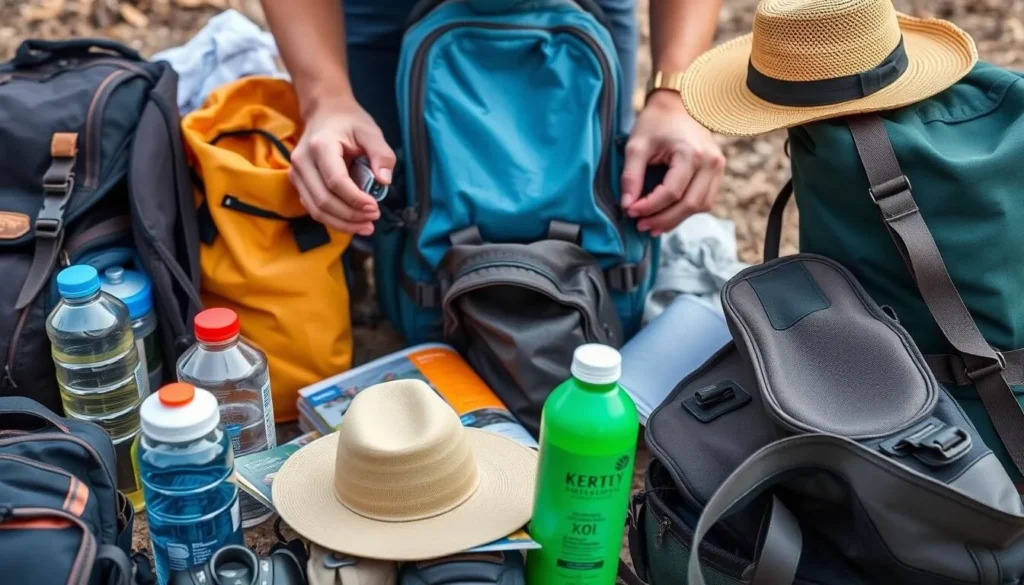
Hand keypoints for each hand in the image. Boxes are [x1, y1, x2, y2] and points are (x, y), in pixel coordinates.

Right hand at [289, 98, 395, 235]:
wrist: (324, 112)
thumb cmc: (349, 122)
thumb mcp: (371, 132)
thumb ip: (382, 155)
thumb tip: (384, 181)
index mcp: (321, 146)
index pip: (335, 181)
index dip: (355, 199)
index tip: (375, 208)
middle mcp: (302, 161)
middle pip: (324, 200)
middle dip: (350, 216)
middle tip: (373, 219)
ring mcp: (296, 173)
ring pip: (316, 209)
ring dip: (342, 223)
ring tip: (366, 226)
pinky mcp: (298, 183)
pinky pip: (313, 208)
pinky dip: (333, 219)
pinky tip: (352, 222)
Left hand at [620, 91, 724, 236]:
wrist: (678, 104)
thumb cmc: (656, 122)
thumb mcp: (637, 145)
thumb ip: (631, 176)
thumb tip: (627, 205)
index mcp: (691, 153)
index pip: (671, 193)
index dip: (650, 207)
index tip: (630, 211)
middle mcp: (710, 162)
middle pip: (689, 205)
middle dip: (663, 219)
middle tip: (641, 226)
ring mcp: (718, 167)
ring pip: (701, 206)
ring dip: (677, 219)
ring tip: (653, 225)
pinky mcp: (718, 172)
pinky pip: (705, 200)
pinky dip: (687, 210)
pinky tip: (668, 214)